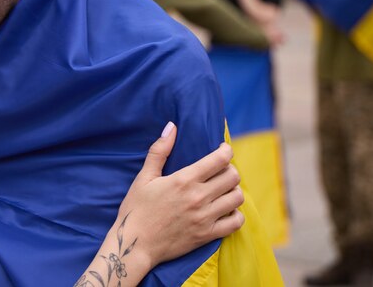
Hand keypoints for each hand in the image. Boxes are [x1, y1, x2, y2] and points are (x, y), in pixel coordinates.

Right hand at [117, 123, 244, 267]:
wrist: (135, 244)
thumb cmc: (136, 209)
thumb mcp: (144, 177)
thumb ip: (159, 151)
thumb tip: (171, 126)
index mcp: (183, 180)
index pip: (219, 159)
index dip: (226, 150)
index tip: (222, 149)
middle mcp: (198, 198)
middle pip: (233, 176)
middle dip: (229, 169)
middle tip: (220, 172)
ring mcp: (205, 218)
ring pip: (237, 198)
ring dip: (233, 191)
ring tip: (222, 191)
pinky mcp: (208, 235)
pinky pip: (236, 222)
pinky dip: (235, 214)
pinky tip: (224, 210)